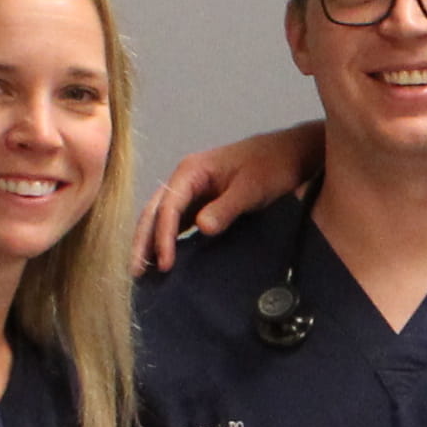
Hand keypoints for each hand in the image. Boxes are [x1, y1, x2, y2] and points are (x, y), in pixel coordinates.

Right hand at [135, 123, 320, 271]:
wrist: (290, 154)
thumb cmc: (272, 165)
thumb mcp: (252, 187)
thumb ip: (226, 207)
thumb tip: (202, 228)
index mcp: (191, 170)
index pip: (168, 206)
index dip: (163, 237)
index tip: (165, 264)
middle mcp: (185, 179)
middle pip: (154, 211)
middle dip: (144, 242)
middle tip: (135, 272)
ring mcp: (192, 191)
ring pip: (162, 218)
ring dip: (151, 242)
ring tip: (143, 272)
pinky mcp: (202, 202)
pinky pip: (178, 223)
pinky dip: (168, 240)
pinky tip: (166, 261)